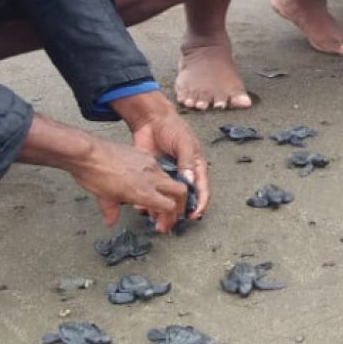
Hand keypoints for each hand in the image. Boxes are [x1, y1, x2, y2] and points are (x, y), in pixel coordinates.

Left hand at [67, 137, 189, 231]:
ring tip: (155, 199)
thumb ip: (111, 211)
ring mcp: (149, 164)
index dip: (169, 218)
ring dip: (166, 191)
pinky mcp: (144, 154)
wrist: (88, 152)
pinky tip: (144, 182)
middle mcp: (151, 178)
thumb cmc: (94, 174)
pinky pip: (157, 168)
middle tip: (170, 214)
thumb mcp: (103, 198)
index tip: (162, 225)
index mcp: (143, 192)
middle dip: (179, 204)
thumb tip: (111, 220)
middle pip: (180, 191)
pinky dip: (156, 179)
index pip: (169, 206)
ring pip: (169, 179)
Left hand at [112, 91, 209, 222]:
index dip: (199, 203)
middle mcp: (182, 175)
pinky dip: (147, 202)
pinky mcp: (151, 177)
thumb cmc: (173, 128)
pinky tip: (141, 208)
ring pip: (166, 199)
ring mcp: (167, 177)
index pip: (201, 189)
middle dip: (178, 213)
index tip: (194, 215)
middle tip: (170, 223)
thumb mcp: (184, 143)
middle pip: (183, 199)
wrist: (150, 120)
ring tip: (156, 221)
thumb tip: (190, 180)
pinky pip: (150, 193)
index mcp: (195, 167)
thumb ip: (187, 161)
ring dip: (162, 210)